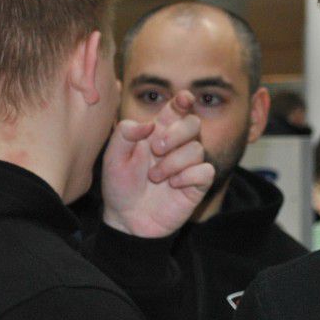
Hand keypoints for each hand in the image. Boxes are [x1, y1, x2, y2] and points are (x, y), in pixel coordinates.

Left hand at [102, 90, 215, 237]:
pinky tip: (173, 185)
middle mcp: (177, 146)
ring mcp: (188, 166)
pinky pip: (206, 171)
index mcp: (158, 133)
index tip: (183, 100)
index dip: (183, 101)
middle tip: (156, 148)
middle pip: (193, 123)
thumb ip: (125, 133)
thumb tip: (149, 125)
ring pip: (197, 149)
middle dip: (177, 133)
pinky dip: (188, 176)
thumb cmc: (120, 186)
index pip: (177, 109)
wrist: (127, 219)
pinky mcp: (196, 185)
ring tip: (155, 177)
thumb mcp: (113, 157)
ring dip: (174, 162)